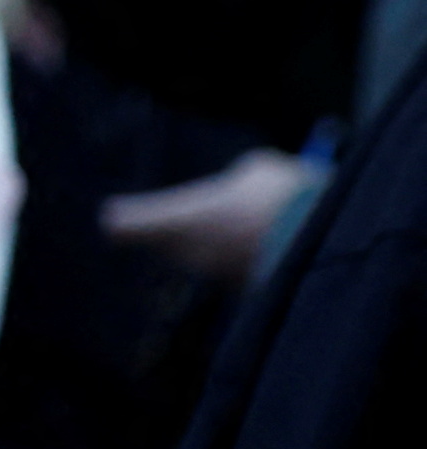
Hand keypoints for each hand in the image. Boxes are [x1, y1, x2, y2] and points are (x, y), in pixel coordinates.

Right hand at [106, 150, 314, 288]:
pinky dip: (295, 261)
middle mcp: (297, 178)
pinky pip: (313, 246)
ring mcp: (325, 205)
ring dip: (273, 247)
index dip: (211, 211)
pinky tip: (280, 280)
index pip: (233, 185)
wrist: (312, 244)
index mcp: (259, 167)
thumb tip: (106, 221)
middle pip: (262, 207)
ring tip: (256, 273)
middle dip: (245, 231)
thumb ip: (140, 223)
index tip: (202, 236)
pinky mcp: (343, 233)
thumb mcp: (178, 224)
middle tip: (229, 259)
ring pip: (290, 226)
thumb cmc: (242, 227)